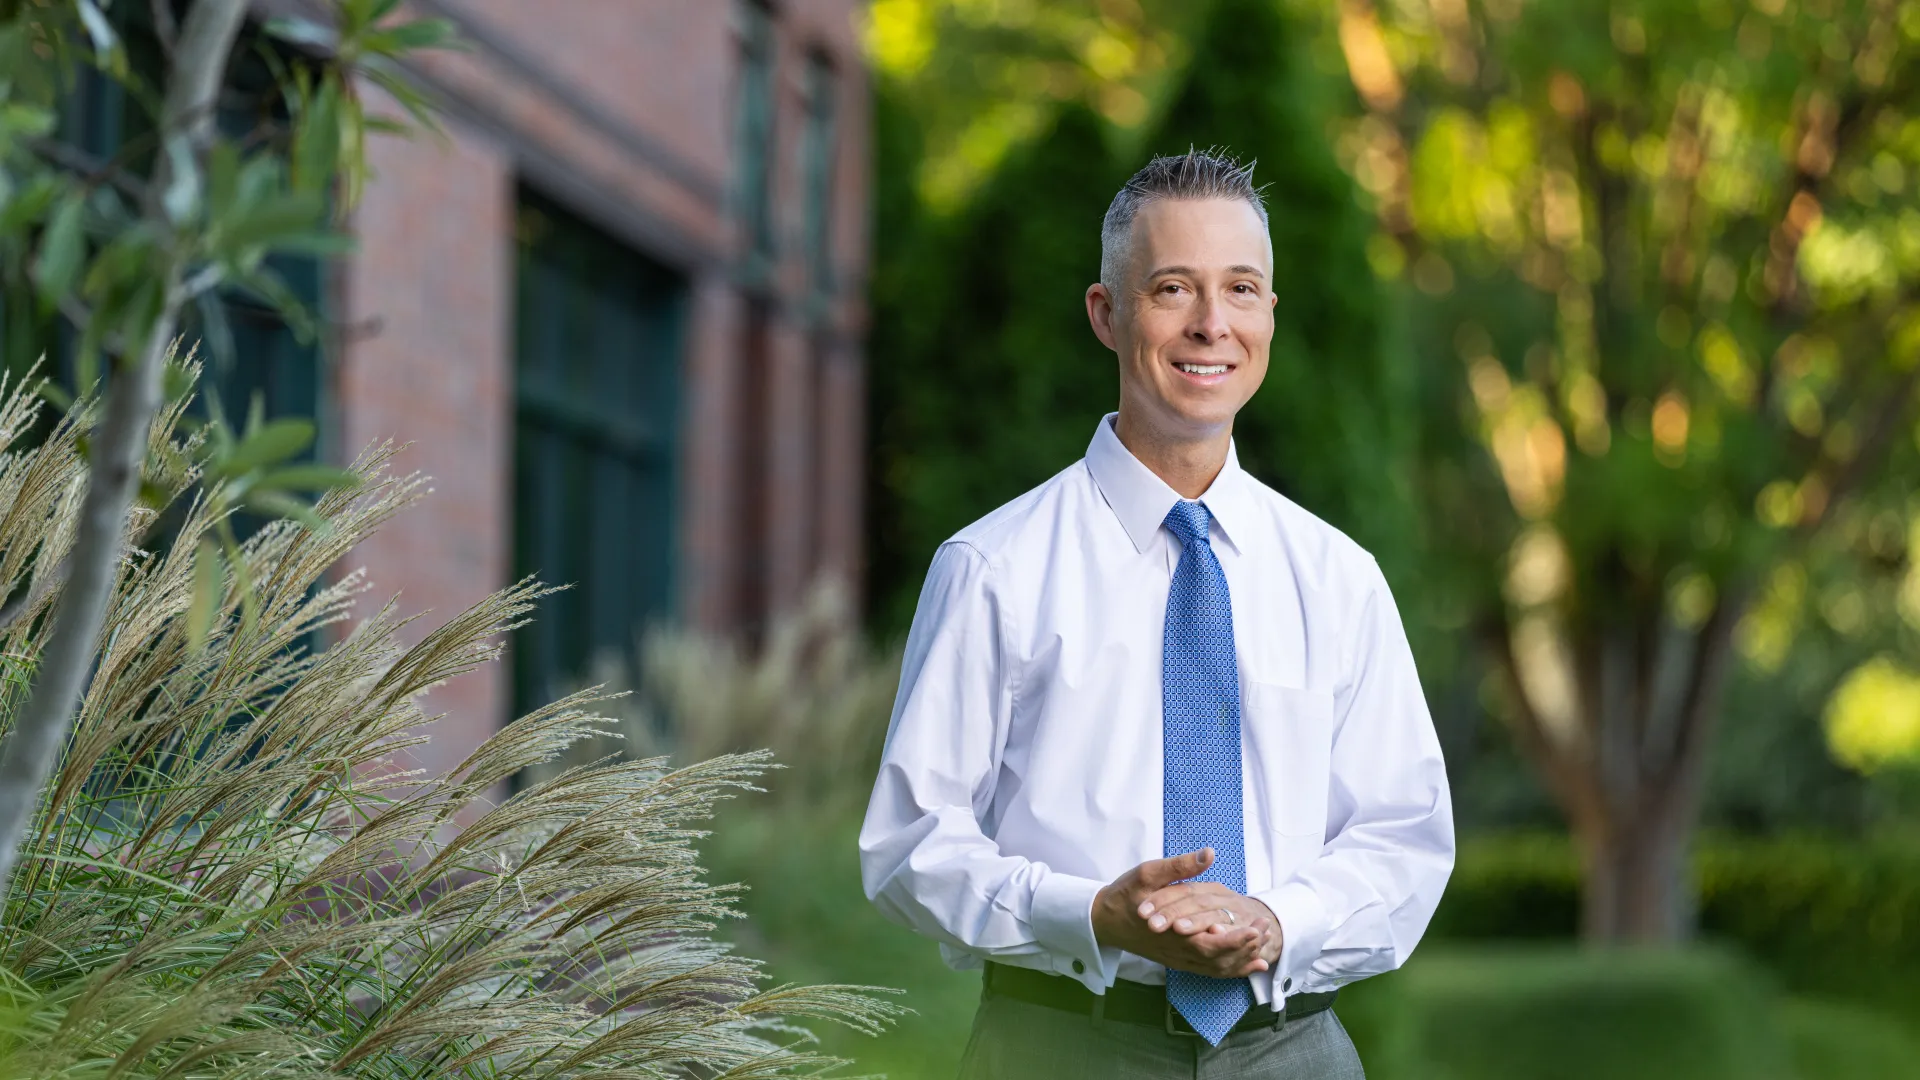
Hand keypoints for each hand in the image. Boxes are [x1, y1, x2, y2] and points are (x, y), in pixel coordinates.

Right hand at [1139, 864, 1283, 968]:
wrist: (1102, 920)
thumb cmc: (1125, 895)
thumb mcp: (1148, 873)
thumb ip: (1180, 867)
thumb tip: (1208, 854)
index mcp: (1172, 931)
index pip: (1212, 944)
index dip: (1237, 939)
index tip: (1257, 927)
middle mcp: (1178, 950)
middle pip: (1219, 960)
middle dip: (1246, 948)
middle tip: (1266, 931)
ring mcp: (1178, 958)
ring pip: (1215, 969)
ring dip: (1241, 961)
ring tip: (1264, 948)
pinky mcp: (1177, 961)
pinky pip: (1207, 971)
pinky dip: (1230, 970)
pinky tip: (1246, 964)